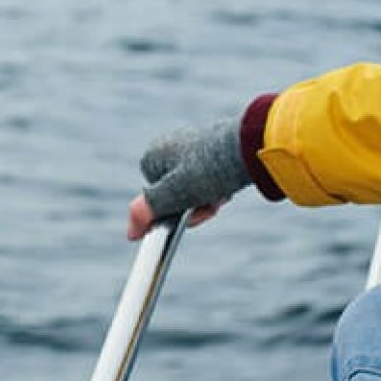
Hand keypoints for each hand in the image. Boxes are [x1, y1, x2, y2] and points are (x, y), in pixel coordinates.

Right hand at [129, 114, 248, 237]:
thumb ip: (147, 212)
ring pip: (194, 188)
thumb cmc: (209, 169)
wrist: (249, 147)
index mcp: (153, 155)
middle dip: (193, 205)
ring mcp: (191, 147)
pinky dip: (218, 187)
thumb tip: (130, 234)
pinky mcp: (212, 149)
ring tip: (222, 193)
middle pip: (175, 194)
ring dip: (208, 198)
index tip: (187, 214)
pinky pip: (209, 178)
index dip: (170, 211)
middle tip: (210, 204)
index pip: (152, 197)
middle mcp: (169, 148)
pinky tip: (228, 185)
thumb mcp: (173, 195)